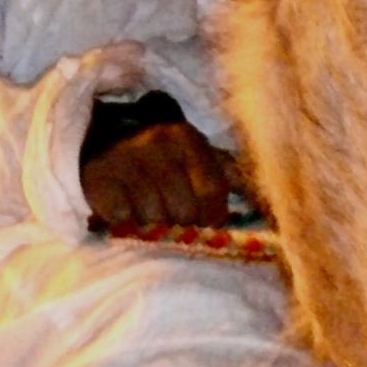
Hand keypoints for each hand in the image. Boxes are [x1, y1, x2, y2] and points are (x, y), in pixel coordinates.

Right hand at [80, 121, 237, 226]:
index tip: (209, 226)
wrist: (105, 139)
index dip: (214, 216)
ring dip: (154, 228)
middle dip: (184, 225)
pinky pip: (122, 220)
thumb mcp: (200, 156)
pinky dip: (127, 225)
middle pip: (184, 209)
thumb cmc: (164, 156)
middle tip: (176, 223)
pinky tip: (127, 213)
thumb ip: (232, 176)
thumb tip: (269, 204)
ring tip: (152, 217)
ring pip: (153, 219)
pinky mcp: (97, 178)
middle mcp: (156, 144)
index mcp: (188, 138)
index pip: (212, 190)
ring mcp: (125, 160)